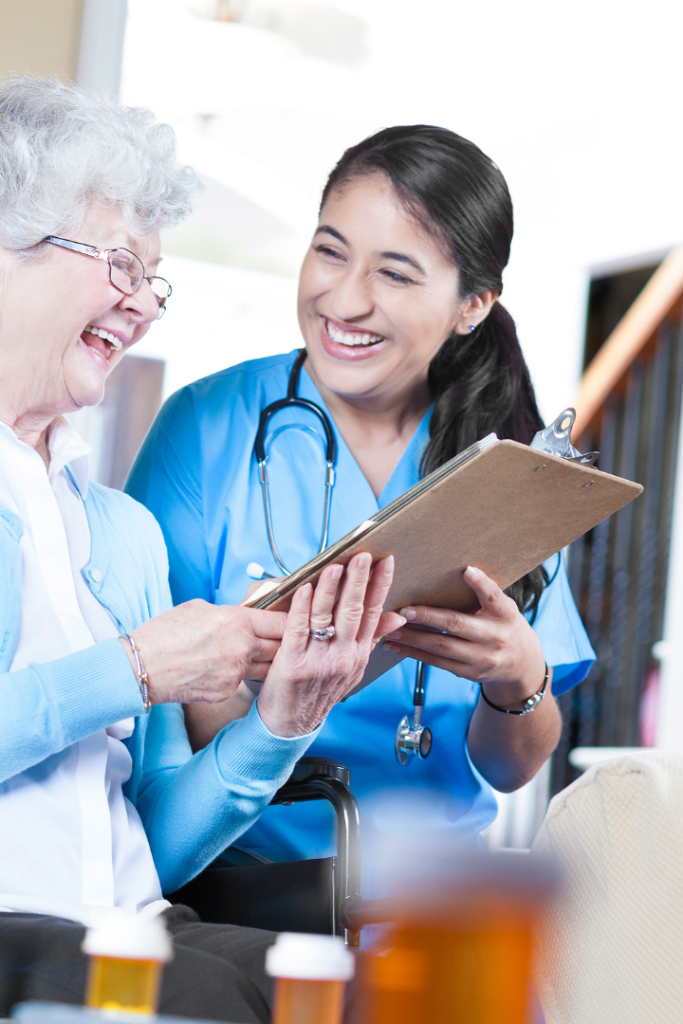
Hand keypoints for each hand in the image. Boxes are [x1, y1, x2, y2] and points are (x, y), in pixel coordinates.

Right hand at [121, 599, 287, 704]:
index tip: (294, 622)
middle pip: (279, 647)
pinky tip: (225, 670)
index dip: (290, 621)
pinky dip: (238, 676)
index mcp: (237, 621)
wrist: (142, 666)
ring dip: (266, 662)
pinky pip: (242, 682)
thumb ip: (228, 613)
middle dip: (283, 643)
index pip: (280, 622)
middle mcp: (242, 648)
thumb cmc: (164, 634)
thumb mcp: (199, 608)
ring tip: (260, 656)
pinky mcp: (226, 692)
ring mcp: (236, 673)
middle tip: (285, 641)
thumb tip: (239, 617)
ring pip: (266, 668)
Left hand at [257, 552, 403, 735]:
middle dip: (359, 580)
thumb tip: (396, 617)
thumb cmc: (320, 690)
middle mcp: (343, 656)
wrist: (292, 723)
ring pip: (326, 617)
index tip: (385, 561)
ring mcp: (319, 660)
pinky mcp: (293, 663)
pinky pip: (298, 630)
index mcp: (358, 654)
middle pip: (353, 612)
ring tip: (335, 566)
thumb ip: (371, 638)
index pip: (373, 613)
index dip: (380, 585)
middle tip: (363, 556)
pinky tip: (304, 589)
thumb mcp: (353, 666)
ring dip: (331, 588)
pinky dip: (301, 607)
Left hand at [382, 565, 545, 707]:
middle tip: (402, 610)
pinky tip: (396, 645)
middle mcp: (495, 637)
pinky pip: (437, 662)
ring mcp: (481, 658)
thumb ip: (484, 594)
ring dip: (412, 638)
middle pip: (456, 624)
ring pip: (441, 646)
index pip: (494, 596)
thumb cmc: (504, 625)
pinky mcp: (469, 673)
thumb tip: (456, 571)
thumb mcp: (503, 608)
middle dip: (427, 617)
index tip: (467, 571)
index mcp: (505, 614)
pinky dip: (414, 653)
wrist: (521, 664)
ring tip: (390, 628)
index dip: (481, 584)